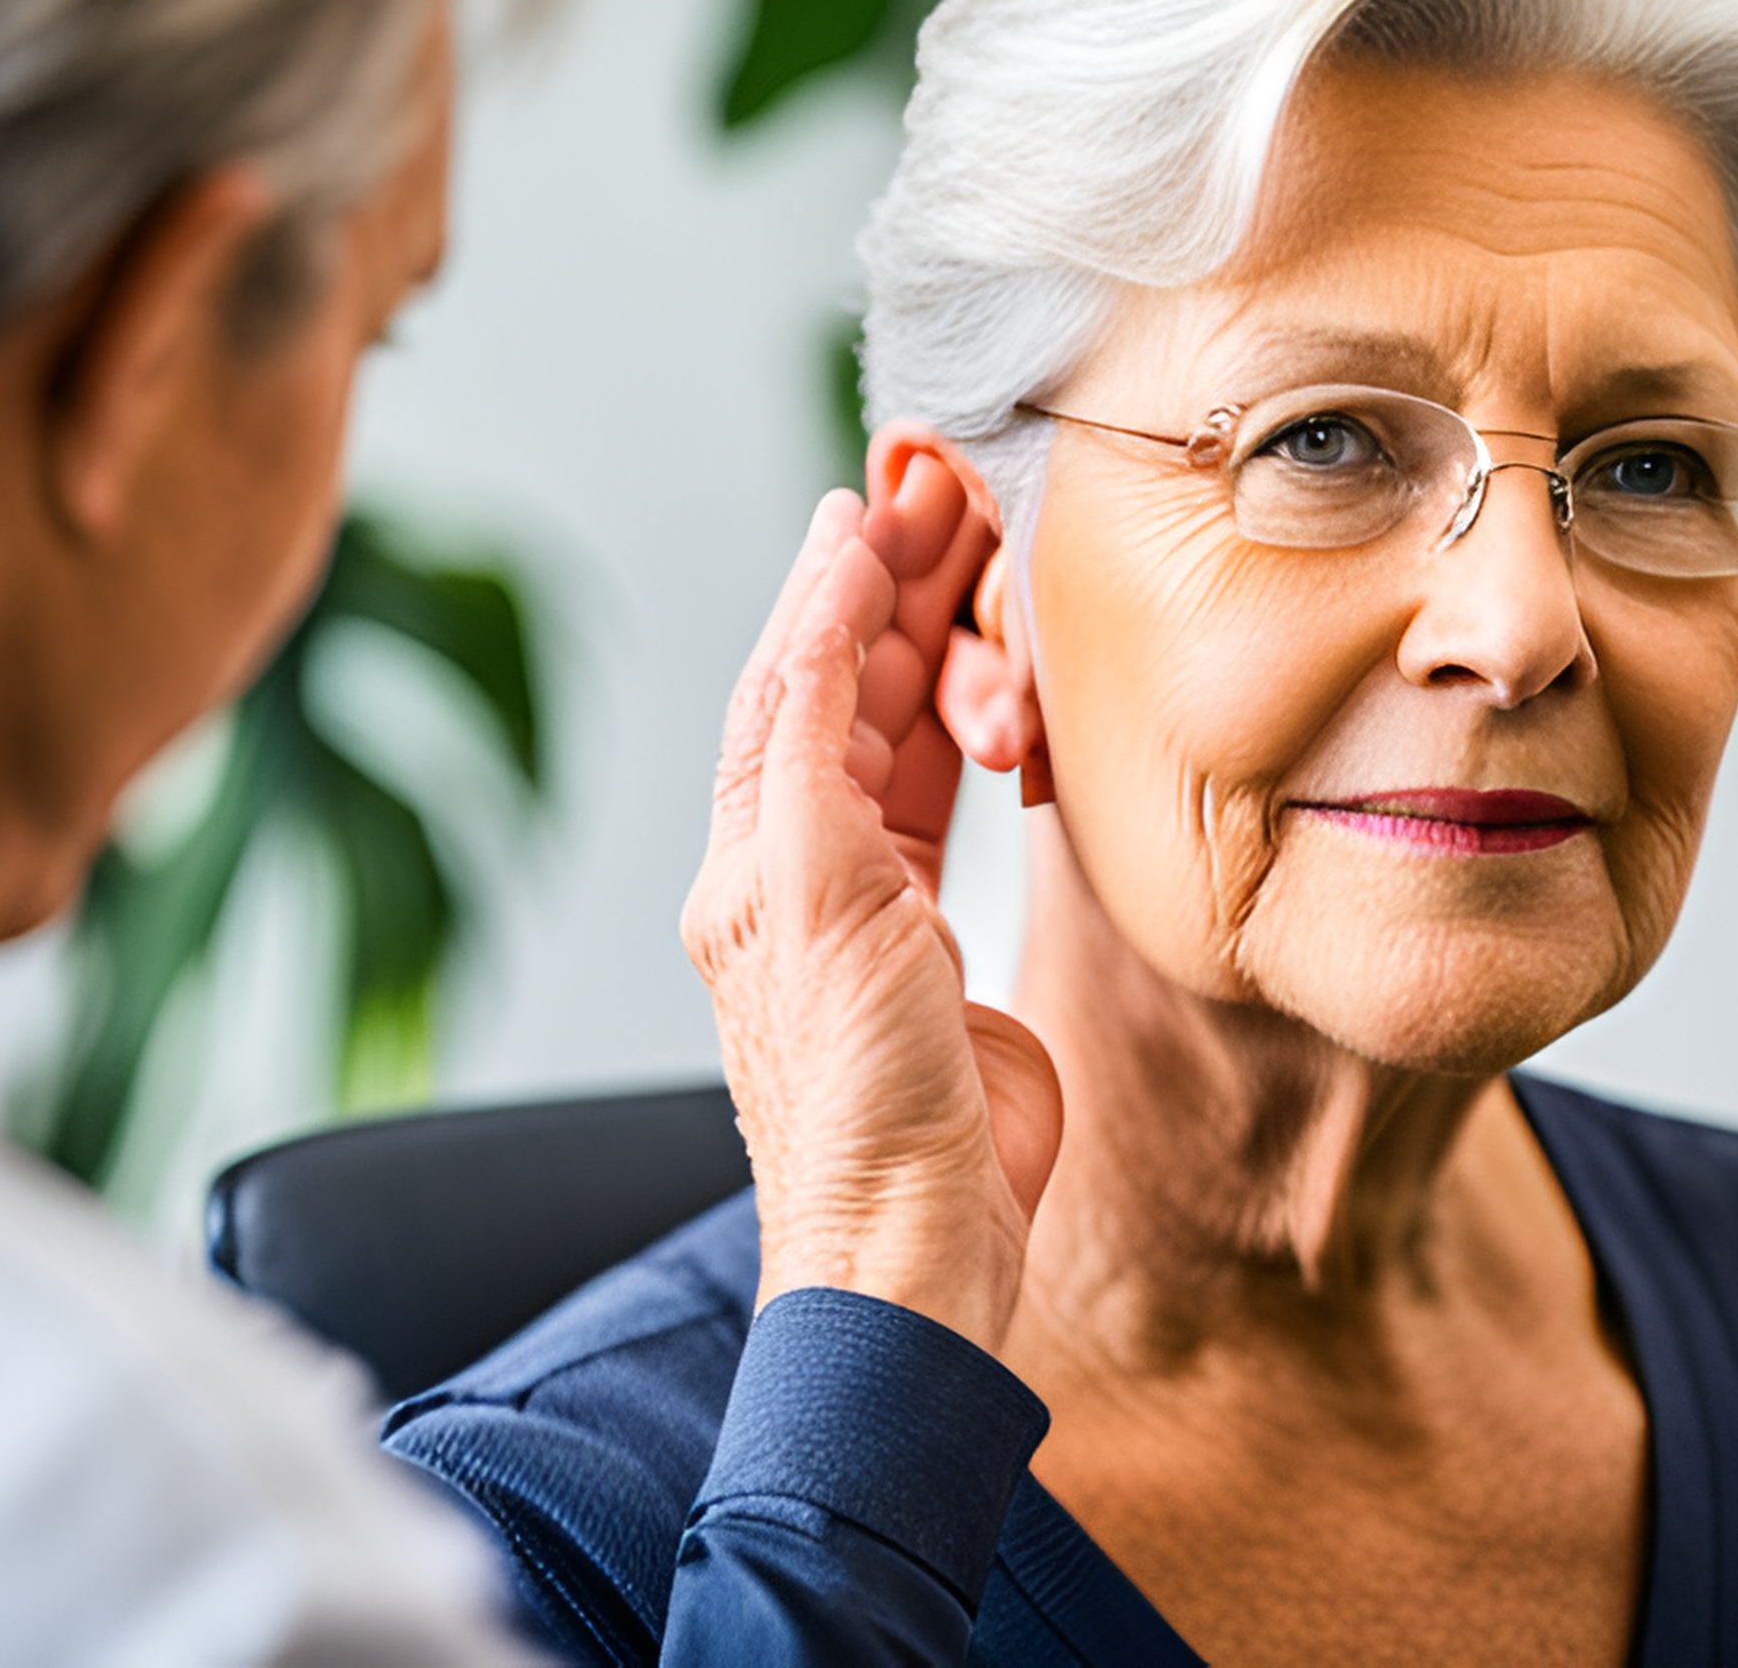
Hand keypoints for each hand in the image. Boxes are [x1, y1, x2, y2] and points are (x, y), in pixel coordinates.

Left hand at [681, 445, 1062, 1352]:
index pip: (791, 687)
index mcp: (752, 856)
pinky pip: (941, 804)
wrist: (921, 1234)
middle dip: (893, 599)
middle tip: (948, 507)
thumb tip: (817, 622)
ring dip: (933, 650)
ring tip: (976, 565)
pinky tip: (985, 690)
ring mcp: (869, 902)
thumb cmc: (859, 1092)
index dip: (828, 591)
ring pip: (897, 741)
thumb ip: (813, 753)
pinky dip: (965, 734)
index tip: (869, 504)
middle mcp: (800, 867)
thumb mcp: (817, 899)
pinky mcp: (934, 939)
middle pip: (849, 698)